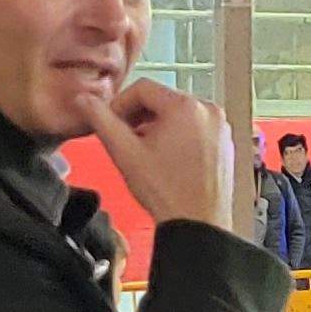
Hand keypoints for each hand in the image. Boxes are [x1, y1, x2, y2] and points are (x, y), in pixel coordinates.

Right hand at [86, 79, 230, 227]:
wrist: (197, 223)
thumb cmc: (167, 193)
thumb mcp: (125, 153)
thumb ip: (102, 121)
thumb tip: (85, 101)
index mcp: (185, 107)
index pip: (143, 88)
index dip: (121, 104)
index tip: (112, 123)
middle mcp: (208, 110)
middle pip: (162, 100)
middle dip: (140, 118)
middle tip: (128, 141)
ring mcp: (219, 126)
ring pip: (178, 114)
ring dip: (158, 127)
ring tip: (147, 153)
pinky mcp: (225, 141)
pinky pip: (195, 127)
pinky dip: (178, 136)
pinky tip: (168, 160)